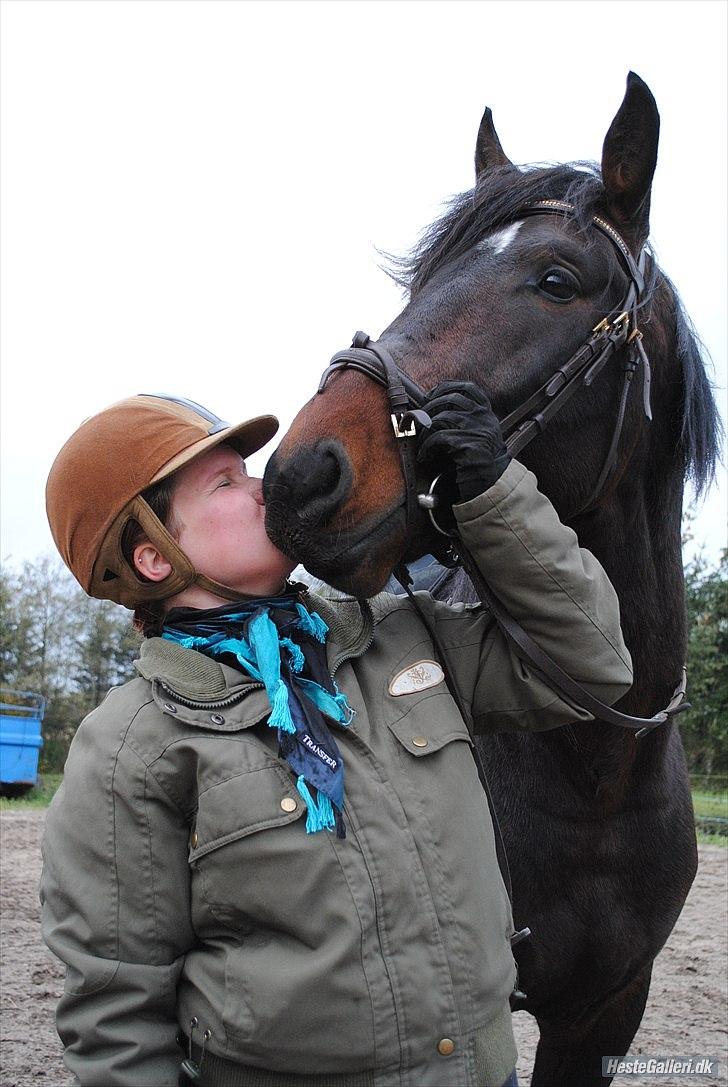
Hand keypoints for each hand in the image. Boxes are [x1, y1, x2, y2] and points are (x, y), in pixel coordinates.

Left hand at [416, 381, 509, 500]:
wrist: (492, 486)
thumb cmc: (478, 461)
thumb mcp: (477, 435)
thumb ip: (463, 420)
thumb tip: (431, 407)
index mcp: (486, 414)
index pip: (468, 388)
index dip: (446, 388)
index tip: (430, 395)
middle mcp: (484, 418)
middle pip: (451, 398)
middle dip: (429, 407)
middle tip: (420, 421)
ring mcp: (477, 430)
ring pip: (442, 418)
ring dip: (426, 430)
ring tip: (422, 443)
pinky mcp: (468, 445)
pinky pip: (438, 438)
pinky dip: (427, 447)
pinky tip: (425, 456)